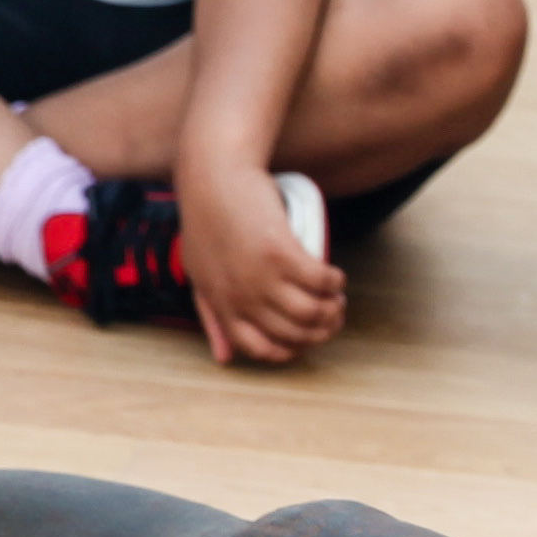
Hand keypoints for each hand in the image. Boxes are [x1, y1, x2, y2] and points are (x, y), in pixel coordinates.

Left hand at [181, 164, 345, 366]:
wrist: (214, 177)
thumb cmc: (206, 223)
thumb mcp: (200, 275)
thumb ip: (210, 316)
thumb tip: (225, 359)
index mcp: (222, 305)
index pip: (260, 349)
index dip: (289, 351)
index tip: (304, 339)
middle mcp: (242, 297)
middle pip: (294, 334)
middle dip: (321, 331)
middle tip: (332, 315)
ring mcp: (261, 276)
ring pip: (313, 312)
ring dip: (333, 310)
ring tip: (337, 299)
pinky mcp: (282, 252)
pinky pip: (321, 280)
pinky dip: (335, 282)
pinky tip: (336, 278)